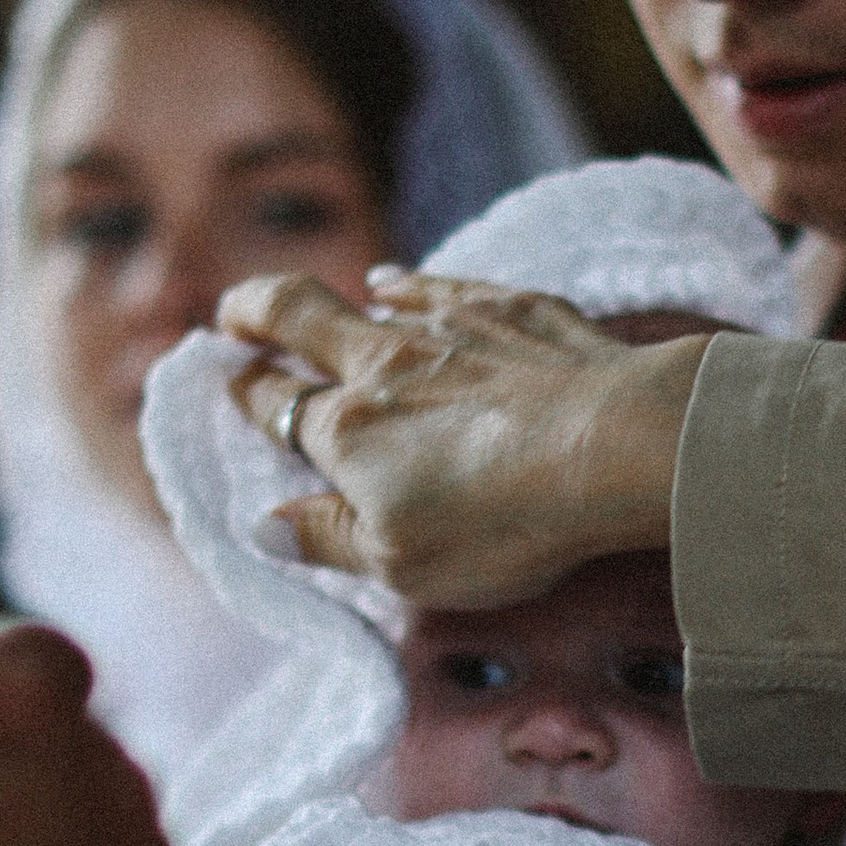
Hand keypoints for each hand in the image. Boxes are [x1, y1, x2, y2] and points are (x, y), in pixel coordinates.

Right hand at [220, 268, 700, 607]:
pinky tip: (397, 281)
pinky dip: (404, 282)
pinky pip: (437, 284)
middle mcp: (384, 365)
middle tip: (231, 314)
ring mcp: (447, 327)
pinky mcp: (508, 308)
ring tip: (307, 301)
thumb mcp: (404, 564)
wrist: (615, 443)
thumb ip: (330, 540)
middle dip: (252, 311)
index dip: (247, 394)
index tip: (230, 383)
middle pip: (296, 317)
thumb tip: (265, 529)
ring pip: (369, 298)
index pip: (276, 405)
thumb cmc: (506, 519)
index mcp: (348, 433)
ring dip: (332, 300)